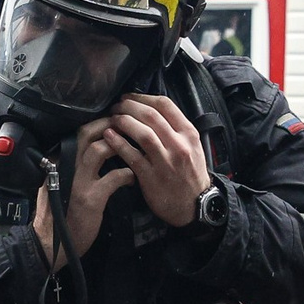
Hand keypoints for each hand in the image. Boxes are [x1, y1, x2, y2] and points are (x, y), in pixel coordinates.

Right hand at [30, 121, 134, 268]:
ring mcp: (77, 181)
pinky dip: (127, 174)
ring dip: (122, 145)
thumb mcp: (58, 183)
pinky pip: (114, 177)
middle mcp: (65, 165)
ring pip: (100, 149)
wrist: (51, 244)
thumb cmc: (59, 213)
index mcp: (58, 160)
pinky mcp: (89, 198)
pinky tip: (133, 178)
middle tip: (130, 125)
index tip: (116, 120)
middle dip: (111, 123)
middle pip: (87, 132)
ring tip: (135, 148)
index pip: (78, 132)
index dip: (99, 122)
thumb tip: (91, 148)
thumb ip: (71, 165)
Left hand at [102, 93, 213, 227]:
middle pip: (151, 115)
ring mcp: (165, 161)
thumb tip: (153, 110)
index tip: (130, 97)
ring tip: (112, 119)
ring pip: (142, 133)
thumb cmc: (190, 174)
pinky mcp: (151, 176)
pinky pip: (132, 155)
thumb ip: (176, 129)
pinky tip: (108, 136)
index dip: (143, 97)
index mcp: (189, 134)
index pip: (165, 105)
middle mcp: (179, 145)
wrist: (194, 206)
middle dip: (129, 107)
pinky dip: (118, 143)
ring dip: (123, 122)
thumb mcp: (193, 147)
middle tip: (117, 106)